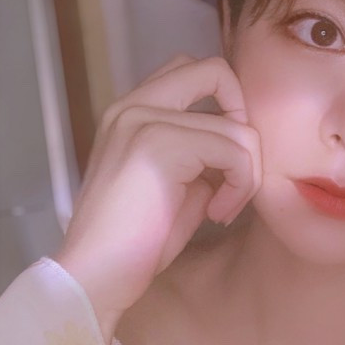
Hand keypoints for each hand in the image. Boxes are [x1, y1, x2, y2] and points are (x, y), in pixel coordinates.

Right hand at [54, 55, 261, 341]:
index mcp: (134, 110)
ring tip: (223, 208)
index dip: (227, 105)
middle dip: (244, 121)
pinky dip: (240, 186)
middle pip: (215, 70)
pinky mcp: (161, 145)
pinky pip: (233, 151)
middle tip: (238, 170)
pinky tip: (218, 213)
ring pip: (237, 125)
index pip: (195, 71)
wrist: (98, 273)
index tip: (228, 159)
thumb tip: (244, 148)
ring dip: (247, 173)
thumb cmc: (138, 240)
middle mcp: (135, 104)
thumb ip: (205, 155)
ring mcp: (145, 120)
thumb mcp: (178, 185)